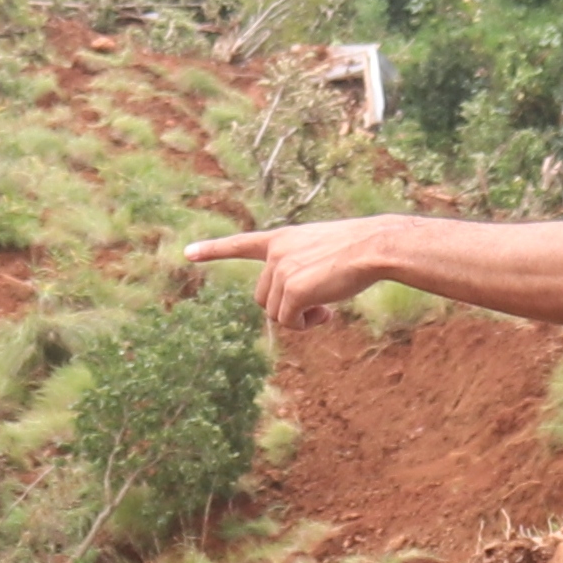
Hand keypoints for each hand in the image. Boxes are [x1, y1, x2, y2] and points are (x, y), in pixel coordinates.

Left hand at [185, 218, 411, 330]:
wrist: (374, 247)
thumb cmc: (359, 250)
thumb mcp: (323, 251)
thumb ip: (301, 268)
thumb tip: (294, 306)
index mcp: (282, 239)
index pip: (241, 243)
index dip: (214, 249)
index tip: (188, 252)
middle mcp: (276, 253)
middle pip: (263, 298)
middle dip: (287, 308)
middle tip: (319, 305)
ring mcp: (281, 270)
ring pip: (275, 313)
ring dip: (298, 317)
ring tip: (326, 305)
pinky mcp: (292, 289)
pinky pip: (290, 321)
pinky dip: (306, 324)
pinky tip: (327, 311)